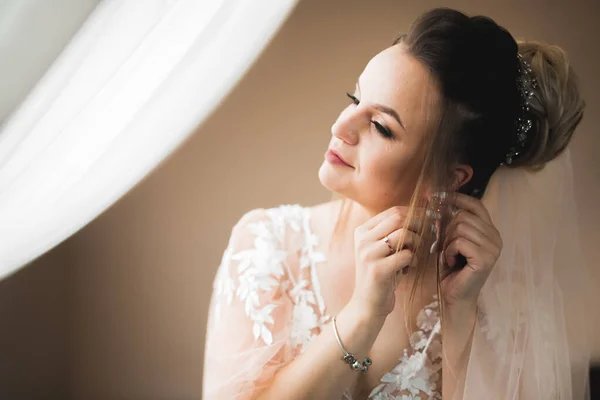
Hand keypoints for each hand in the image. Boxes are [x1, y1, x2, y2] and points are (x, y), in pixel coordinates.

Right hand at [348, 206, 421, 318]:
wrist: (367, 304)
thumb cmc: (382, 274)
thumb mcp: (384, 250)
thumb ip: (395, 233)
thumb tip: (424, 216)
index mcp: (362, 231)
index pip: (393, 211)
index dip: (415, 213)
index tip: (430, 219)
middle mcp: (362, 240)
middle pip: (398, 218)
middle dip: (419, 224)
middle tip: (431, 232)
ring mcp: (368, 254)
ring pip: (403, 234)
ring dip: (418, 242)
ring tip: (418, 252)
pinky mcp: (377, 270)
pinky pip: (406, 255)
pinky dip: (415, 259)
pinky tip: (412, 266)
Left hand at [440, 193, 502, 309]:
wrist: (455, 295)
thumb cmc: (452, 269)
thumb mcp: (451, 241)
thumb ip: (452, 223)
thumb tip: (439, 201)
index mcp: (490, 231)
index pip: (476, 205)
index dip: (457, 198)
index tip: (437, 196)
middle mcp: (496, 238)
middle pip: (463, 216)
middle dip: (447, 230)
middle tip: (446, 247)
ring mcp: (493, 248)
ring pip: (459, 228)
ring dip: (447, 242)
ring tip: (450, 256)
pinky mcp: (485, 259)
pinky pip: (459, 242)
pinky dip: (449, 251)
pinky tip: (452, 262)